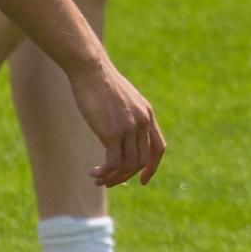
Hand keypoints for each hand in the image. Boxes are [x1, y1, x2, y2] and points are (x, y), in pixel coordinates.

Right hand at [68, 57, 166, 188]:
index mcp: (147, 114)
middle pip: (141, 161)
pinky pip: (113, 163)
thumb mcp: (122, 100)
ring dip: (113, 177)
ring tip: (98, 180)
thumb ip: (126, 116)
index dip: (152, 167)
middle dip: (125, 176)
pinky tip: (93, 174)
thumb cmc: (101, 83)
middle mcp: (142, 122)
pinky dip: (104, 173)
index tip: (141, 180)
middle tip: (108, 181)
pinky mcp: (113, 132)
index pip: (158, 148)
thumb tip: (120, 134)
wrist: (91, 70)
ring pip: (127, 165)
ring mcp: (129, 128)